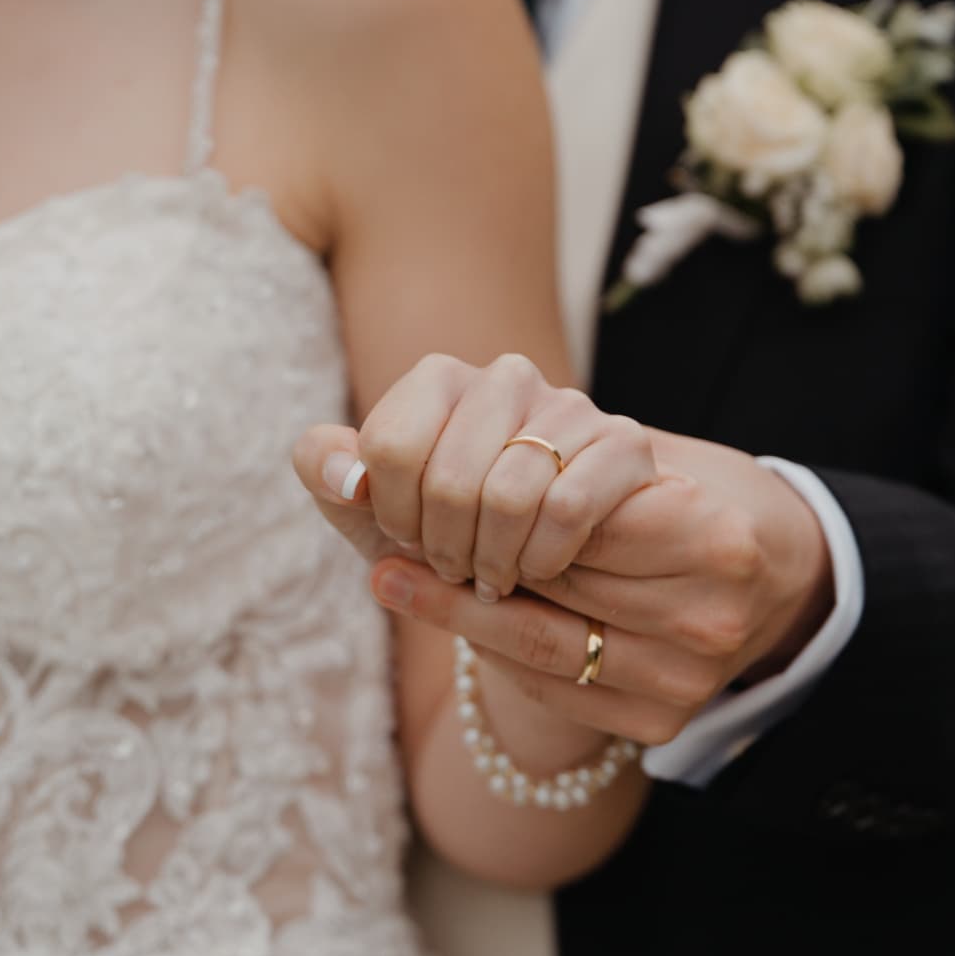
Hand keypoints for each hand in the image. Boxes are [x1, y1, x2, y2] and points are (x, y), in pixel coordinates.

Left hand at [292, 353, 655, 600]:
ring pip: (510, 495)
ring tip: (491, 578)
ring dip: (492, 561)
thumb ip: (332, 479)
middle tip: (452, 569)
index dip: (392, 513)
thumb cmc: (444, 532)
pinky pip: (568, 507)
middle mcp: (506, 376)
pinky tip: (537, 570)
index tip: (405, 537)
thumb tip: (333, 467)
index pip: (390, 446)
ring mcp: (570, 404)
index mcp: (439, 380)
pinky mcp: (623, 442)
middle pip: (449, 478)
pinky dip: (543, 558)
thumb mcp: (374, 516)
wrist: (533, 560)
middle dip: (442, 547)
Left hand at [365, 430, 834, 744]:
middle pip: (550, 581)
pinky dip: (496, 653)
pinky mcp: (664, 721)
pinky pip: (553, 690)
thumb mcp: (620, 451)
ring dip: (460, 610)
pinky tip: (456, 622)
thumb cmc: (674, 497)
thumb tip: (327, 454)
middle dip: (465, 557)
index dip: (492, 499)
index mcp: (713, 531)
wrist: (765, 575)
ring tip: (394, 578)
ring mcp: (692, 676)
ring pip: (540, 643)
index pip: (569, 511)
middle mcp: (712, 612)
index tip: (420, 489)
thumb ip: (511, 448)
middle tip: (388, 539)